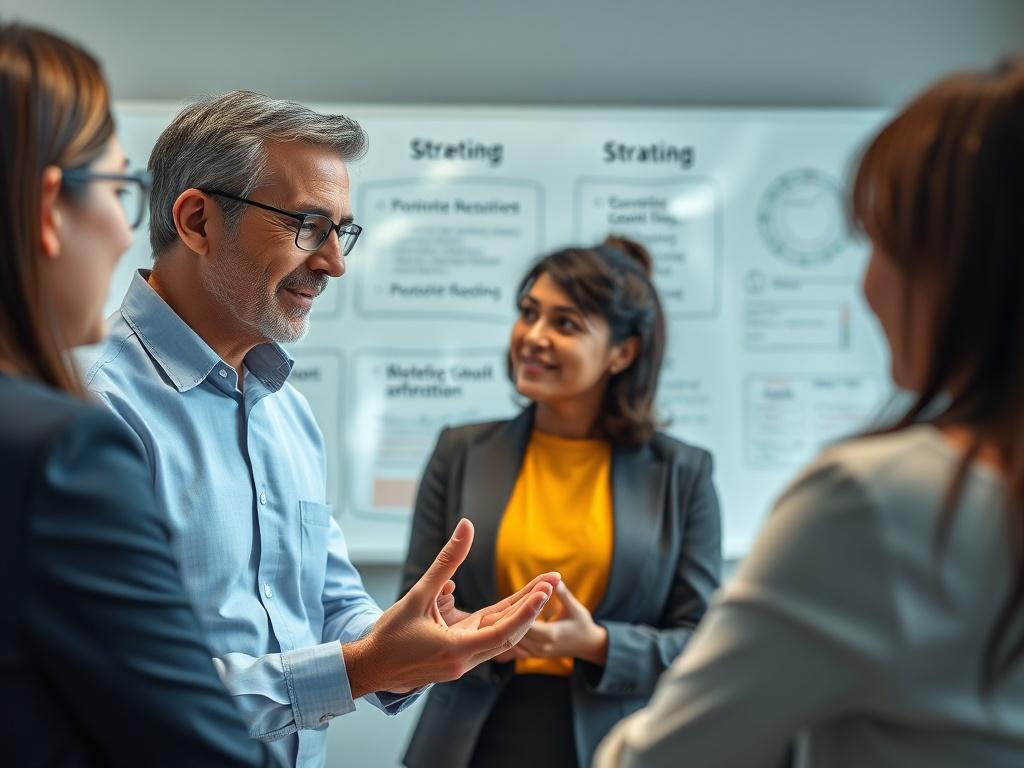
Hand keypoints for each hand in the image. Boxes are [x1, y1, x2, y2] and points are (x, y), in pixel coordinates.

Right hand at [344, 519, 559, 696]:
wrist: (369, 668)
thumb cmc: (390, 634)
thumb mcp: (419, 594)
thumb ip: (446, 561)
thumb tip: (466, 527)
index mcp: (456, 650)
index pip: (503, 631)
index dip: (527, 609)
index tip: (545, 589)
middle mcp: (464, 662)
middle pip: (509, 633)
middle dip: (532, 606)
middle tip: (554, 579)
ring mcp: (462, 664)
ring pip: (499, 637)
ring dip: (519, 612)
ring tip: (541, 588)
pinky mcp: (457, 660)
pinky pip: (486, 639)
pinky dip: (500, 621)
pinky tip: (513, 604)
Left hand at [497, 582, 608, 665]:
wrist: (589, 645)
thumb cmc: (583, 623)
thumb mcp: (574, 606)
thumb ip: (562, 593)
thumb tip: (554, 577)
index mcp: (550, 635)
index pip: (525, 623)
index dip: (514, 612)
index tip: (501, 603)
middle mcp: (539, 646)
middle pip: (513, 633)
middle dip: (502, 621)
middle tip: (486, 611)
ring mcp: (535, 652)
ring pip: (510, 643)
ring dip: (501, 630)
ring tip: (486, 619)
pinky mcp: (532, 654)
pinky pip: (513, 649)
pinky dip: (505, 639)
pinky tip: (494, 630)